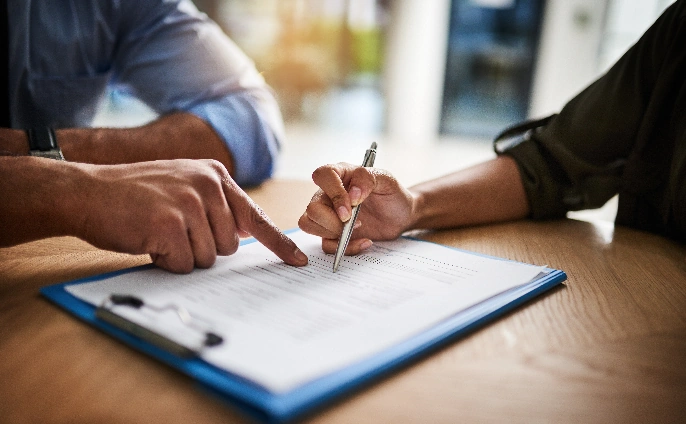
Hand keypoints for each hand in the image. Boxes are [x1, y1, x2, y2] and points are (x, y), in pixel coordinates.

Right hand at [74, 159, 306, 272]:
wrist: (87, 192)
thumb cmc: (134, 195)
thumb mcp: (182, 186)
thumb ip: (215, 204)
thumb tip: (243, 234)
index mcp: (215, 175)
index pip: (255, 216)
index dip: (277, 243)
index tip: (297, 263)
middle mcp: (207, 185)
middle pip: (229, 246)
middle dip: (202, 248)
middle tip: (172, 231)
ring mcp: (189, 202)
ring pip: (208, 258)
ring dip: (183, 256)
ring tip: (158, 232)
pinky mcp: (169, 223)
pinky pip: (185, 265)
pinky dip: (166, 262)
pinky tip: (148, 240)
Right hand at [298, 162, 415, 254]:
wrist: (401, 215)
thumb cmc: (392, 194)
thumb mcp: (387, 180)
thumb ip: (368, 179)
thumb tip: (352, 194)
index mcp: (340, 175)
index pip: (322, 176)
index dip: (334, 193)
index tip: (351, 207)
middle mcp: (329, 194)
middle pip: (312, 208)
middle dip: (332, 221)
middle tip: (356, 222)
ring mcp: (328, 214)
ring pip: (308, 224)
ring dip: (333, 233)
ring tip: (358, 228)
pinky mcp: (332, 233)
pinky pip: (326, 245)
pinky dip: (346, 247)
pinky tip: (365, 241)